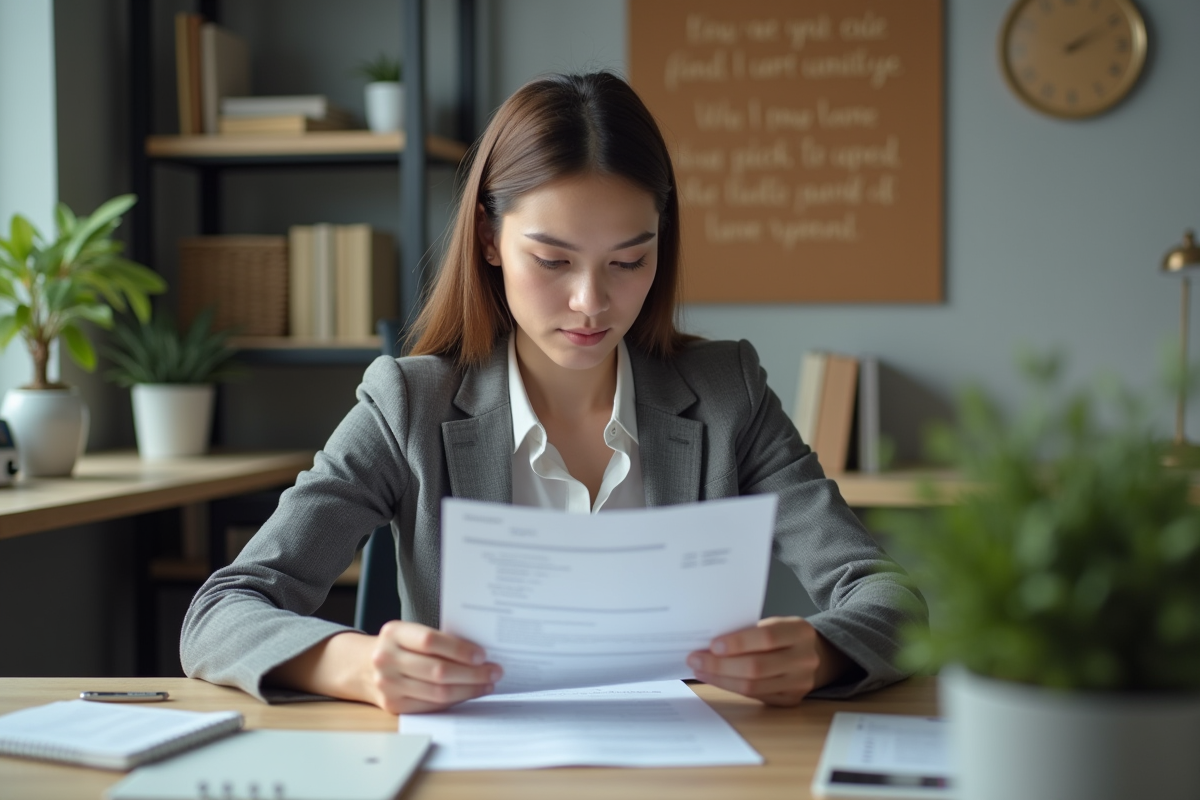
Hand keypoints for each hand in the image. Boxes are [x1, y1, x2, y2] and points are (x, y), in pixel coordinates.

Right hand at [367, 621, 502, 713]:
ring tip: (487, 684)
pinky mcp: (393, 705)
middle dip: (472, 673)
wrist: (361, 666)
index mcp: (394, 633)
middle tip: (494, 671)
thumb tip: (479, 652)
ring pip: (437, 692)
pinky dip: (455, 700)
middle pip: (437, 671)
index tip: (483, 655)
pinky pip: (431, 706)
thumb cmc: (398, 646)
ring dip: (468, 689)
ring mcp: (388, 685)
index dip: (459, 649)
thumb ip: (436, 639)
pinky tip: (469, 693)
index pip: (430, 641)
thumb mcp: (409, 633)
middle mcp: (387, 659)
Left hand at [686, 616, 844, 706]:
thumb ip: (750, 631)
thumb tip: (709, 642)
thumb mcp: (776, 624)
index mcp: (800, 631)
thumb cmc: (785, 636)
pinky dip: (732, 687)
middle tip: (696, 660)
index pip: (767, 638)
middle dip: (721, 665)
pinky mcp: (791, 699)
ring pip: (753, 686)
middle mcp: (804, 658)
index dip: (738, 643)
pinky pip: (756, 696)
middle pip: (756, 667)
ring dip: (721, 679)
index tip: (712, 645)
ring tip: (701, 670)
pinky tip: (716, 679)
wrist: (817, 655)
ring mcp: (800, 682)